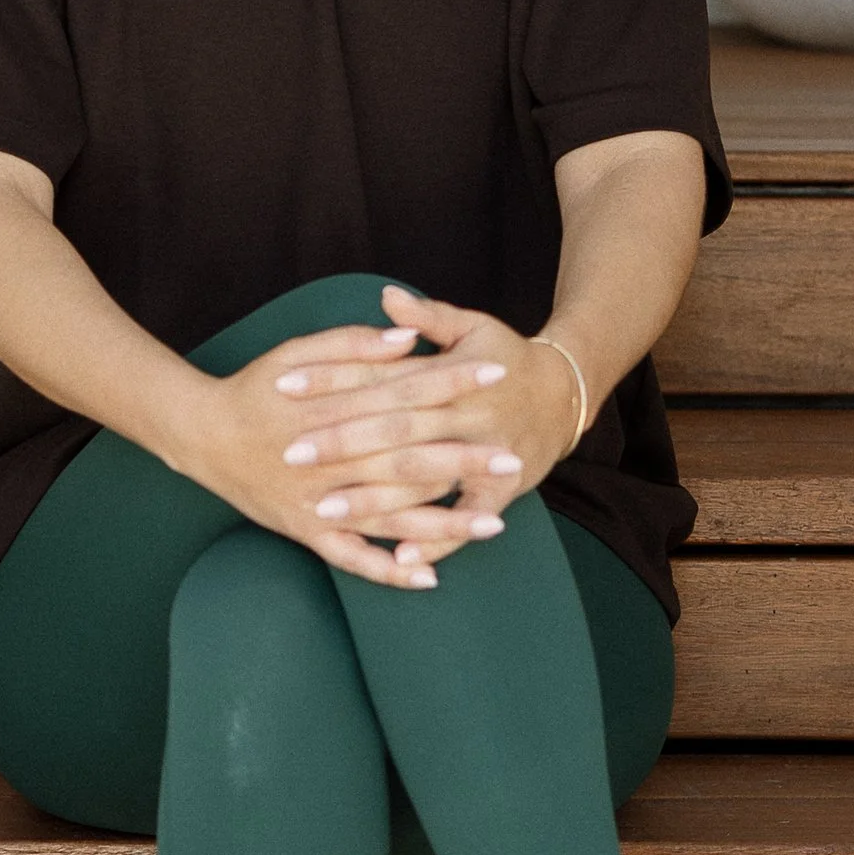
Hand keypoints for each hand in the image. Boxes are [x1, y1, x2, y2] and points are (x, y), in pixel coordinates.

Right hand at [168, 304, 525, 589]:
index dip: (452, 383)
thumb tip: (409, 337)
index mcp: (331, 407)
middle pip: (406, 459)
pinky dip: (388, 571)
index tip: (497, 376)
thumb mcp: (297, 352)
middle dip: (462, 459)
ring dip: (444, 523)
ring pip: (390, 516)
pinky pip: (352, 558)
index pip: (404, 392)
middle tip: (512, 459)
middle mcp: (328, 458)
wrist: (199, 434)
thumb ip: (353, 344)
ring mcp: (317, 501)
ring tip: (494, 522)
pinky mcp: (305, 531)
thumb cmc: (255, 387)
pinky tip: (429, 577)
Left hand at [261, 282, 587, 577]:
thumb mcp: (472, 327)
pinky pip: (464, 519)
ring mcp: (485, 457)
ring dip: (375, 497)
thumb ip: (427, 317)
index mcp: (452, 375)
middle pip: (395, 430)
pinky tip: (399, 558)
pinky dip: (437, 541)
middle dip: (341, 444)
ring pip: (422, 479)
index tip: (285, 385)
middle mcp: (467, 416)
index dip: (333, 381)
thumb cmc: (507, 357)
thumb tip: (387, 296)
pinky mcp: (502, 492)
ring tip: (324, 508)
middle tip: (290, 453)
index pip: (382, 377)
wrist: (568, 394)